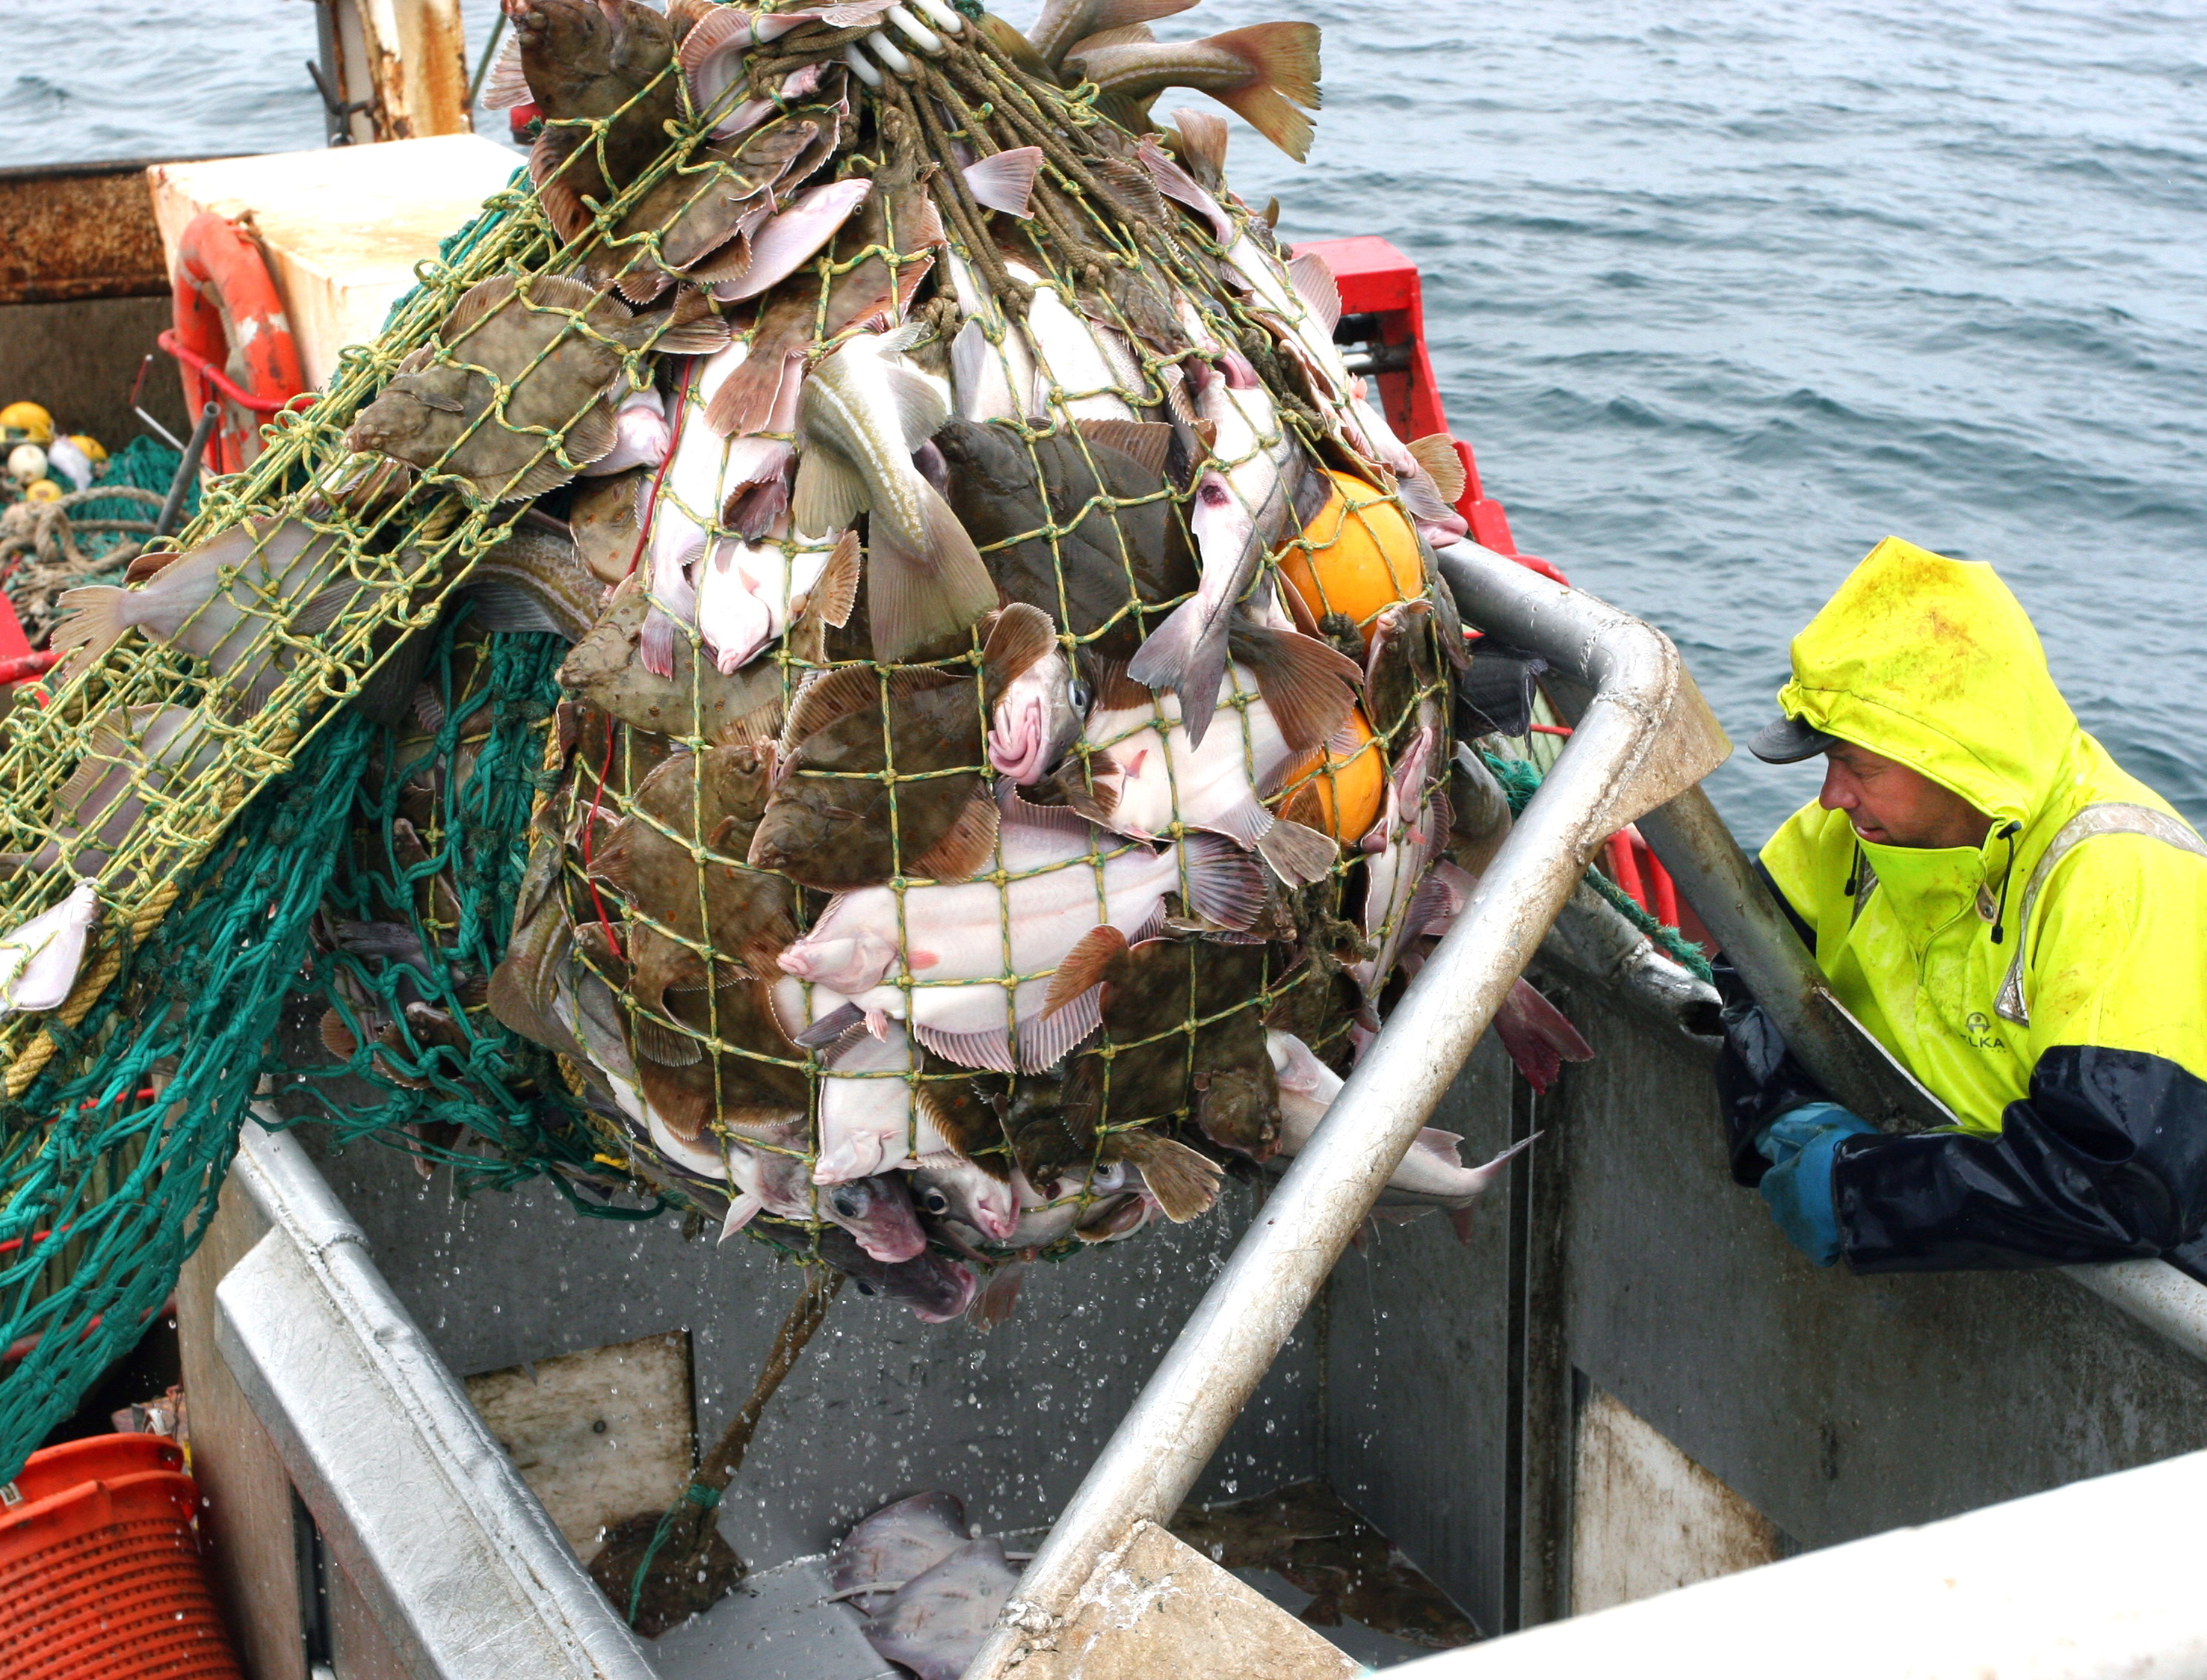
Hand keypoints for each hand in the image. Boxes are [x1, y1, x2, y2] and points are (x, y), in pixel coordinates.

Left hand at [1754, 1103, 1876, 1265]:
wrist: (1865, 1185)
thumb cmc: (1841, 1156)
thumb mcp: (1820, 1134)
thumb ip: (1795, 1133)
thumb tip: (1775, 1130)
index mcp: (1774, 1183)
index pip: (1772, 1186)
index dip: (1791, 1182)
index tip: (1812, 1179)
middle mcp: (1779, 1210)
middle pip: (1785, 1211)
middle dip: (1801, 1206)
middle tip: (1828, 1196)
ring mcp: (1797, 1232)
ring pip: (1800, 1233)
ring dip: (1814, 1228)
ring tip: (1838, 1214)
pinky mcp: (1816, 1250)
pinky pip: (1819, 1253)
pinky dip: (1829, 1248)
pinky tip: (1843, 1234)